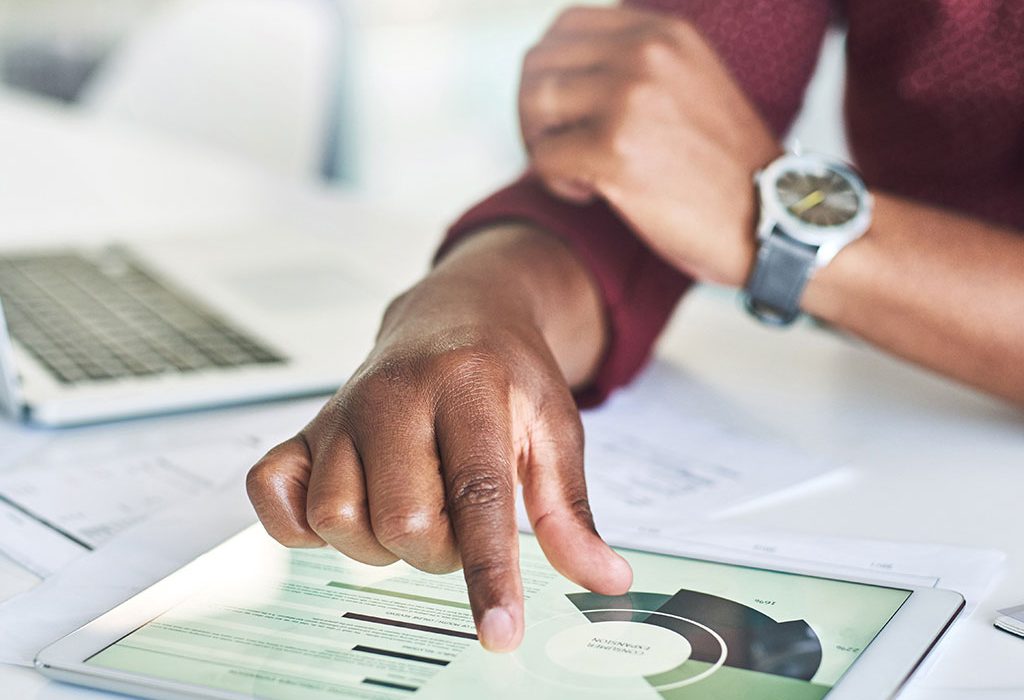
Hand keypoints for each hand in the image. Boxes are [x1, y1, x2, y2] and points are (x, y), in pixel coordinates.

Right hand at [246, 227, 631, 652]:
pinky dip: (298, 522)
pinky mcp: (306, 426)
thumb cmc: (504, 372)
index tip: (501, 633)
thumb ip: (570, 508)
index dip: (489, 573)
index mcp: (469, 387)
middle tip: (461, 520)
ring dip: (380, 542)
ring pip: (337, 517)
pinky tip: (349, 507)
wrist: (454, 312)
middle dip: (440, 551)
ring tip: (414, 508)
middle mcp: (396, 395)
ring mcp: (343, 410)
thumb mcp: (554, 427)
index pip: (477, 495)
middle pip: (403, 521)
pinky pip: (272, 492)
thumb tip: (605, 578)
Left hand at [520, 6, 781, 286]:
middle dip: (535, 112)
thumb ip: (638, 66)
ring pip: (535, 104)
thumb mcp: (689, 87)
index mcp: (663, 33)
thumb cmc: (726, 170)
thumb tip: (564, 71)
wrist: (774, 221)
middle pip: (539, 63)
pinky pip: (544, 157)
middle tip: (559, 150)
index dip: (550, 73)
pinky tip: (590, 195)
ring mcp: (629, 100)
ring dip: (541, 145)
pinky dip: (555, 183)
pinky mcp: (615, 151)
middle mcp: (645, 53)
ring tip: (577, 174)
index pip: (565, 27)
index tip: (567, 115)